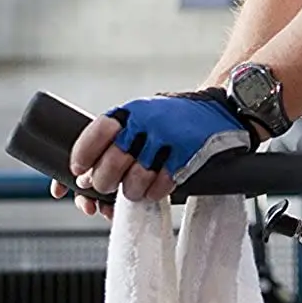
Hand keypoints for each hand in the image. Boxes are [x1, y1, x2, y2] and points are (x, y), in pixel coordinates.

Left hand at [50, 93, 251, 217]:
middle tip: (105, 186)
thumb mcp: (145, 116)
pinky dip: (154, 193)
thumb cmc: (176, 119)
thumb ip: (119, 139)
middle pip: (112, 161)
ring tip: (133, 189)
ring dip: (130, 191)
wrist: (223, 110)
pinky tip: (155, 189)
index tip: (78, 170)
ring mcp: (169, 137)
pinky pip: (161, 185)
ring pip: (135, 179)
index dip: (83, 155)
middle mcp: (148, 120)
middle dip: (104, 181)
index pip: (97, 131)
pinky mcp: (188, 154)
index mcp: (133, 110)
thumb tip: (84, 175)